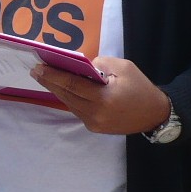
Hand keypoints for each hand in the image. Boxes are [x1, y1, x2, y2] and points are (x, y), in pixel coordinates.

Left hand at [30, 56, 170, 135]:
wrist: (155, 114)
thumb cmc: (140, 88)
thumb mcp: (123, 67)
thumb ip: (100, 64)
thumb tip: (80, 66)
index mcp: (103, 99)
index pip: (72, 85)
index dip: (54, 76)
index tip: (39, 67)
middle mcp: (95, 114)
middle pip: (66, 96)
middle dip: (49, 82)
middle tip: (35, 70)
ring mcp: (94, 124)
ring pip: (69, 104)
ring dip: (56, 90)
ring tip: (44, 77)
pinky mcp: (94, 127)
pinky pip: (77, 110)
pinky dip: (68, 98)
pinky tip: (60, 88)